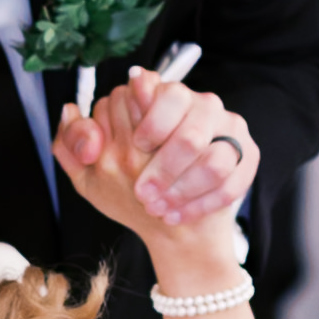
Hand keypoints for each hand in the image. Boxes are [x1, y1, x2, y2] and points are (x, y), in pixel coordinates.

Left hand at [54, 71, 245, 253]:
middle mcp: (196, 105)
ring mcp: (226, 127)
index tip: (137, 147)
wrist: (177, 230)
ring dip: (179, 184)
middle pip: (182, 115)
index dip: (143, 119)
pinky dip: (200, 202)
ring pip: (205, 147)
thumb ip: (74, 141)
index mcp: (158, 99)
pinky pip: (228, 175)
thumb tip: (70, 109)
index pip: (149, 88)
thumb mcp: (91, 174)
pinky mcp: (247, 156)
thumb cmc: (133, 193)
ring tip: (159, 206)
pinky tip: (179, 214)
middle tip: (142, 192)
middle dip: (161, 162)